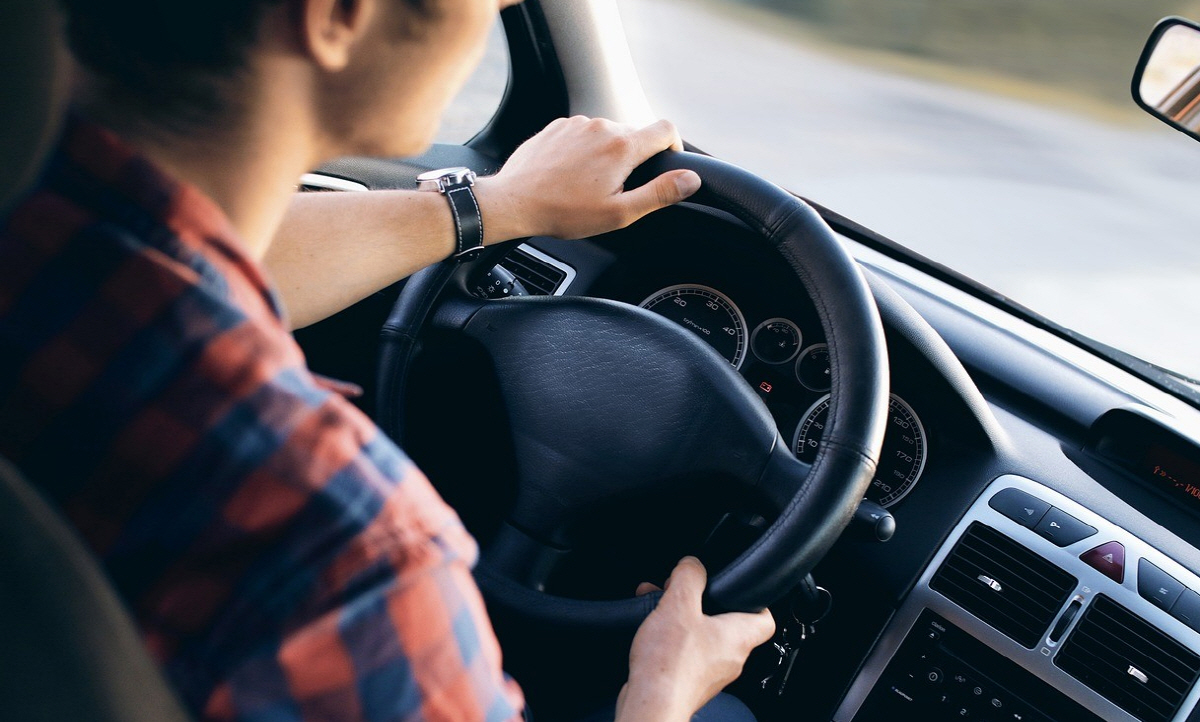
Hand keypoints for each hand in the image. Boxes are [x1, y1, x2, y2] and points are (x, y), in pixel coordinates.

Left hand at [475, 116, 701, 241]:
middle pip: (635, 134)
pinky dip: (584, 150)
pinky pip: (582, 134)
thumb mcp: (619, 212)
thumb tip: (690, 180)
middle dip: (634, 159)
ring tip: (589, 185)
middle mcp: (602, 126)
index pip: (666, 130)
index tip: (666, 165)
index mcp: (622, 146)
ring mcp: (577, 123)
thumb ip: (659, 194)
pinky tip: (570, 174)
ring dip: (607, 155)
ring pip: (607, 134)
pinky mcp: (558, 126)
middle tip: (616, 189)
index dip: (673, 147)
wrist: (514, 201)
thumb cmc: (564, 211)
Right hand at [615, 557, 775, 721]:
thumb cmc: (670, 665)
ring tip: (659, 608)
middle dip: (703, 605)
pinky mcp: (690, 683)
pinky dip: (672, 640)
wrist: (651, 705)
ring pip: (703, 638)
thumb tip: (693, 564)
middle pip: (727, 625)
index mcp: (738, 637)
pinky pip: (686, 655)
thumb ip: (689, 577)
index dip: (755, 600)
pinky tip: (651, 633)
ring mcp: (711, 674)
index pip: (765, 618)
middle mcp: (730, 659)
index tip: (739, 589)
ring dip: (683, 620)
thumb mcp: (678, 605)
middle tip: (684, 593)